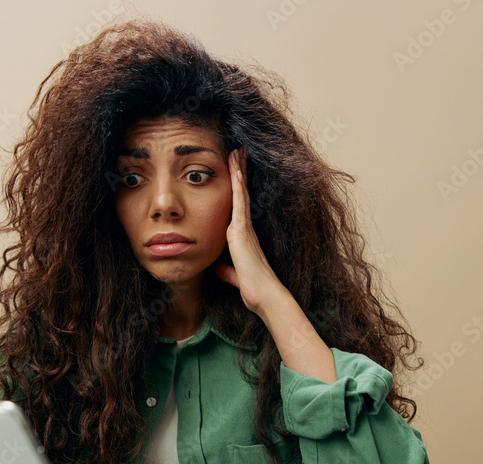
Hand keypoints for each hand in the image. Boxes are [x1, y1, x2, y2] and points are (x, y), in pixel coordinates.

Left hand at [214, 147, 287, 314]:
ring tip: (237, 150)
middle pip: (241, 193)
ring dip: (239, 170)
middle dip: (240, 172)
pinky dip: (238, 184)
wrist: (264, 295)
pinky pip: (240, 201)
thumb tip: (218, 267)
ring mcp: (244, 227)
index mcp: (241, 236)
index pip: (238, 206)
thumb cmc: (253, 288)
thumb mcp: (233, 275)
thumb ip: (226, 269)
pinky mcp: (242, 230)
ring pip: (241, 192)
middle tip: (239, 151)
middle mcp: (244, 228)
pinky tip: (236, 168)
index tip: (236, 171)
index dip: (237, 188)